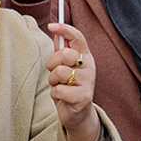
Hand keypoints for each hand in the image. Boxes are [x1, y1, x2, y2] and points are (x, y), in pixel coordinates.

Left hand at [46, 23, 100, 140]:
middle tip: (55, 72)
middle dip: (53, 63)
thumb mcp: (65, 67)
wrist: (78, 115)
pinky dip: (55, 94)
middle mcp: (89, 67)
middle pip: (66, 54)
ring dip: (53, 81)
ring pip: (60, 73)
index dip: (65, 29)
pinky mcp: (82, 97)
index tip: (52, 26)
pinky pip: (58, 90)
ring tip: (59, 86)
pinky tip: (62, 98)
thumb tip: (55, 31)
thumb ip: (62, 50)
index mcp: (86, 57)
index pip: (78, 37)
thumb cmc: (69, 88)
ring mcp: (87, 82)